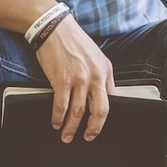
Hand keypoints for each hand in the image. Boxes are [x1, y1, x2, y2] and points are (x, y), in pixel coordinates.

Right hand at [36, 16, 115, 142]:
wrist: (54, 28)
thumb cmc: (74, 42)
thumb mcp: (96, 57)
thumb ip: (100, 75)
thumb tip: (102, 95)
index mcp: (106, 71)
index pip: (112, 99)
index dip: (106, 116)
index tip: (100, 125)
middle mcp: (95, 77)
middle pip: (99, 111)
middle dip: (93, 128)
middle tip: (88, 138)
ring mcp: (79, 80)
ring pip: (78, 112)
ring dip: (71, 127)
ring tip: (66, 136)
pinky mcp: (61, 80)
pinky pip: (61, 106)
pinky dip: (57, 117)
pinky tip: (55, 123)